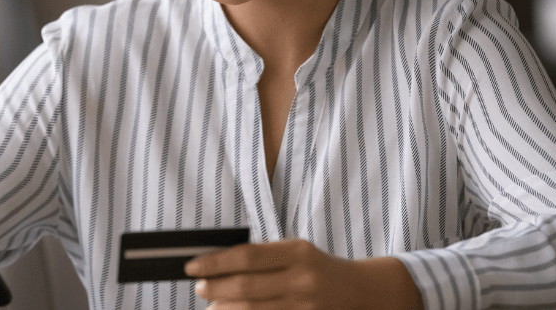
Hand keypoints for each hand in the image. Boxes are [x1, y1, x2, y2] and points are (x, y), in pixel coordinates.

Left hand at [185, 238, 422, 309]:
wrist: (362, 292)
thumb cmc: (320, 268)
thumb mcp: (297, 252)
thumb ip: (263, 257)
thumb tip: (218, 266)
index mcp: (298, 252)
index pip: (247, 256)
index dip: (215, 262)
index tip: (193, 266)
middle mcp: (303, 278)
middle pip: (247, 286)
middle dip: (216, 288)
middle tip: (200, 288)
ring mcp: (306, 305)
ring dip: (226, 309)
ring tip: (211, 306)